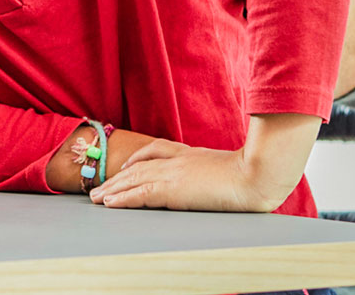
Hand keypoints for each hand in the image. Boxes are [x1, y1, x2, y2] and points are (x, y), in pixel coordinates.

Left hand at [89, 138, 288, 212]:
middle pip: (138, 167)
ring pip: (134, 180)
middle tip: (100, 188)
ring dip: (113, 189)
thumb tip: (217, 178)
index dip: (137, 159)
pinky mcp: (172, 190)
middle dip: (117, 179)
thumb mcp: (230, 166)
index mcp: (191, 154)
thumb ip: (215, 169)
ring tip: (97, 198)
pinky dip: (122, 199)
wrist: (257, 174)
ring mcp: (173, 174)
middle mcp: (177, 161)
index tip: (125, 167)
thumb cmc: (253, 173)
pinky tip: (110, 203)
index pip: (156, 151)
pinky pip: (140, 195)